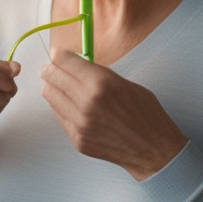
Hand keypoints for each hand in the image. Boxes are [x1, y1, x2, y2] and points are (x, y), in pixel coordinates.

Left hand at [40, 50, 186, 180]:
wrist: (152, 148)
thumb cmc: (145, 113)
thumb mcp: (124, 83)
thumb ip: (97, 74)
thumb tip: (74, 65)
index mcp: (101, 83)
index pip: (65, 61)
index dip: (58, 54)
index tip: (56, 53)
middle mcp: (86, 102)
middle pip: (52, 77)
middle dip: (50, 69)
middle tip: (50, 67)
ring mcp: (79, 122)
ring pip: (50, 96)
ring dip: (52, 87)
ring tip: (57, 84)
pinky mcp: (77, 138)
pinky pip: (59, 115)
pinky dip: (60, 106)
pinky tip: (68, 103)